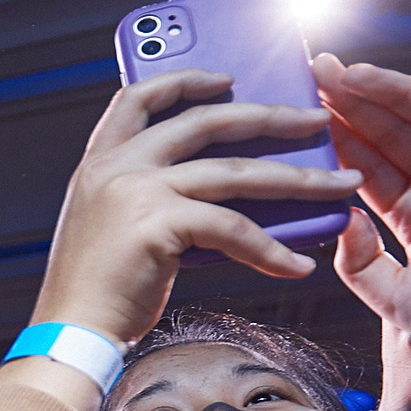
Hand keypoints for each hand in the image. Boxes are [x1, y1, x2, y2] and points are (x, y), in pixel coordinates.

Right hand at [32, 70, 364, 350]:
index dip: (185, 79)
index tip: (226, 78)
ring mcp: (136, 191)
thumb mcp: (111, 225)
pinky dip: (272, 250)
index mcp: (101, 161)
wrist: (70, 331)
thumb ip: (148, 195)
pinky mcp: (158, 225)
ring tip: (340, 185)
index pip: (139, 97)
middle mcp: (116, 166)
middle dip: (271, 116)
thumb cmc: (95, 290)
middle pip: (206, 121)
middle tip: (315, 119)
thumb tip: (220, 188)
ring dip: (298, 178)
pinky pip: (233, 228)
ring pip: (235, 172)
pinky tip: (297, 264)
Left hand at [319, 57, 410, 410]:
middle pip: (398, 128)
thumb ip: (360, 263)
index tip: (300, 113)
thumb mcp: (403, 299)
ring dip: (399, 88)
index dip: (338, 137)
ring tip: (353, 76)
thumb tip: (341, 214)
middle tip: (315, 73)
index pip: (371, 163)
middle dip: (357, 101)